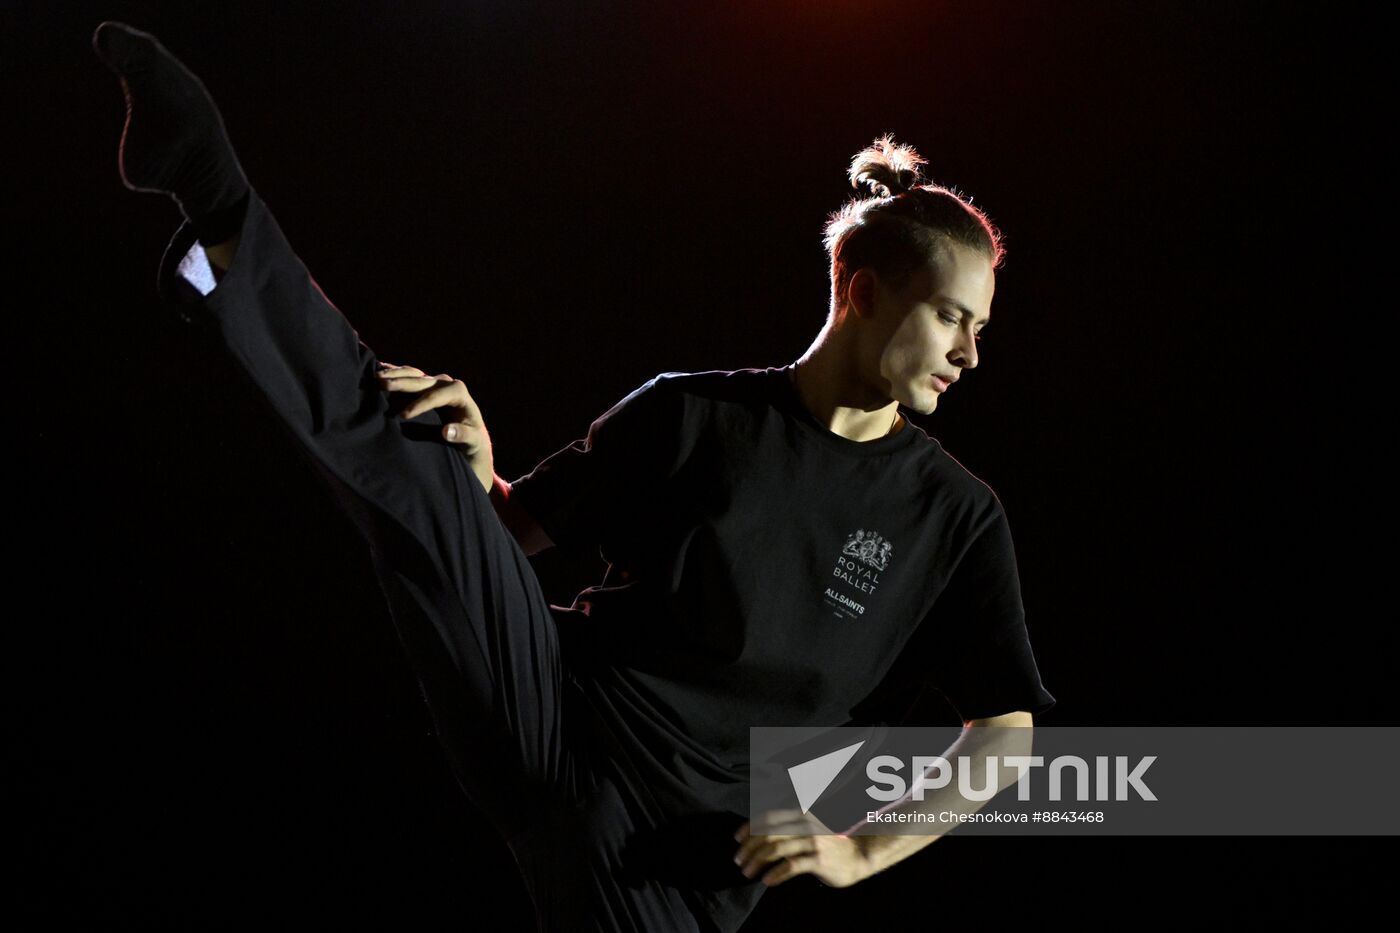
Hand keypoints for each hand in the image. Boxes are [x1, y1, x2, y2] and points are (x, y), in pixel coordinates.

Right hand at [376, 362, 492, 485]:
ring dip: (394, 374)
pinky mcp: (426, 385)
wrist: (470, 435)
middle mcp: (447, 383)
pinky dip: (394, 372)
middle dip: (402, 382)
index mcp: (459, 393)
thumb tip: (446, 431)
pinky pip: (409, 376)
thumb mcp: (473, 441)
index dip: (420, 404)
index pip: (437, 395)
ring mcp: (435, 382)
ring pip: (413, 374)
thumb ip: (463, 435)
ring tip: (376, 377)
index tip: (404, 415)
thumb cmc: (472, 441)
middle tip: (382, 385)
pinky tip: (378, 369)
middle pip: (422, 381)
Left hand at [733, 810, 871, 888]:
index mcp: (801, 813)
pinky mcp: (818, 859)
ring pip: (776, 849)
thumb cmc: (830, 843)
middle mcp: (805, 824)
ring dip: (757, 861)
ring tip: (747, 872)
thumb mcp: (810, 827)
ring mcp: (812, 841)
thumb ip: (790, 826)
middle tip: (738, 861)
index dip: (749, 828)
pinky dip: (776, 874)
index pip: (768, 817)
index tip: (737, 840)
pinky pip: (791, 866)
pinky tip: (767, 880)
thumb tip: (760, 835)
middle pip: (768, 833)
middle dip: (749, 848)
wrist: (858, 855)